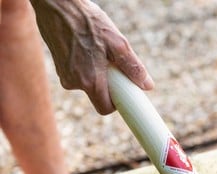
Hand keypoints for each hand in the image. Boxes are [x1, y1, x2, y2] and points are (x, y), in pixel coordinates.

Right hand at [30, 0, 153, 114]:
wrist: (56, 5)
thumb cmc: (88, 21)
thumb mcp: (117, 43)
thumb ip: (133, 67)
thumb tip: (148, 86)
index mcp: (91, 80)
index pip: (105, 109)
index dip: (115, 104)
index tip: (121, 93)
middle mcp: (75, 83)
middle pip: (97, 97)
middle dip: (107, 87)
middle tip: (112, 67)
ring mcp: (64, 77)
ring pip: (88, 86)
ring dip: (96, 75)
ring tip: (97, 53)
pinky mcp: (59, 70)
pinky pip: (78, 77)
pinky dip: (86, 68)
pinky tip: (86, 50)